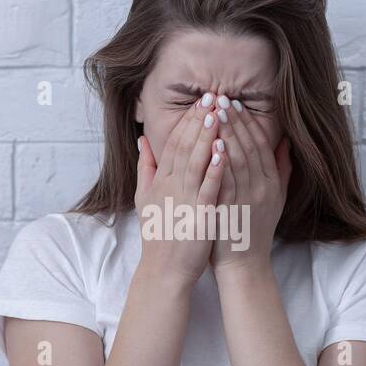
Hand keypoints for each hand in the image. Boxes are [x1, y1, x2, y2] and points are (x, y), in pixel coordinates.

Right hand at [135, 96, 224, 285]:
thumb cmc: (159, 235)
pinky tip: (223, 150)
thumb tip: (142, 140)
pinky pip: (207, 188)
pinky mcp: (198, 215)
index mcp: (160, 181)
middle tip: (213, 95)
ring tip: (217, 113)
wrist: (164, 270)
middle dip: (198, 119)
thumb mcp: (145, 198)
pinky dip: (214, 168)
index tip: (201, 101)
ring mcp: (183, 200)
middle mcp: (170, 186)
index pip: (173, 143)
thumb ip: (145, 168)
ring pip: (194, 161)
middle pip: (183, 146)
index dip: (187, 120)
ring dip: (206, 136)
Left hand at [209, 93, 289, 274]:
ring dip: (225, 134)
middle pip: (248, 147)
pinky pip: (226, 181)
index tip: (234, 104)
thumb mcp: (277, 198)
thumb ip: (282, 169)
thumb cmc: (255, 230)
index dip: (247, 122)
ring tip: (213, 112)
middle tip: (220, 98)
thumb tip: (285, 141)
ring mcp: (246, 200)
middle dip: (233, 121)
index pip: (260, 145)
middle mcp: (261, 188)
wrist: (245, 265)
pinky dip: (220, 162)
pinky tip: (212, 144)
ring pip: (237, 160)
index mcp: (271, 183)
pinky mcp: (231, 211)